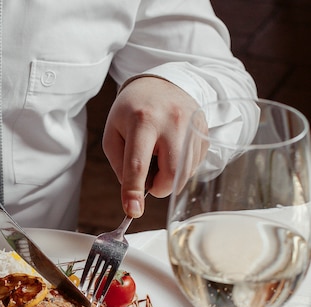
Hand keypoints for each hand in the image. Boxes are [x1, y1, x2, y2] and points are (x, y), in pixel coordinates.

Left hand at [102, 76, 206, 216]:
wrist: (161, 83)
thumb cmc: (132, 112)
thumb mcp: (114, 134)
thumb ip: (120, 166)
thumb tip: (135, 194)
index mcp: (143, 120)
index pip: (138, 164)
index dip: (134, 191)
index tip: (133, 211)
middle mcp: (173, 121)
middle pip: (172, 173)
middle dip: (159, 187)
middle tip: (149, 178)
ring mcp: (193, 125)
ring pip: (186, 173)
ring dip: (169, 178)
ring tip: (159, 157)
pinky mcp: (205, 131)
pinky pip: (195, 166)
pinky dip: (181, 169)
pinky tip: (171, 151)